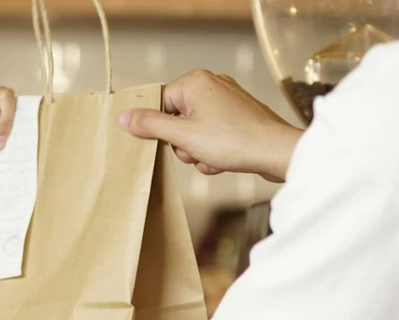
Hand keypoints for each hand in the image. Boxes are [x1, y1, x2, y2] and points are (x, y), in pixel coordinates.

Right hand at [118, 69, 302, 182]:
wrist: (276, 153)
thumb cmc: (234, 141)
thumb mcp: (183, 136)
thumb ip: (150, 125)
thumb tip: (123, 117)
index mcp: (195, 81)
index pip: (159, 104)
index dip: (161, 129)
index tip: (171, 142)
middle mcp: (211, 84)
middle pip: (175, 119)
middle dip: (182, 143)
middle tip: (196, 151)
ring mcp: (226, 100)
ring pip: (192, 131)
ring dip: (196, 151)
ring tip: (212, 157)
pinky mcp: (237, 116)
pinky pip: (210, 135)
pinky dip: (212, 151)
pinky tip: (222, 159)